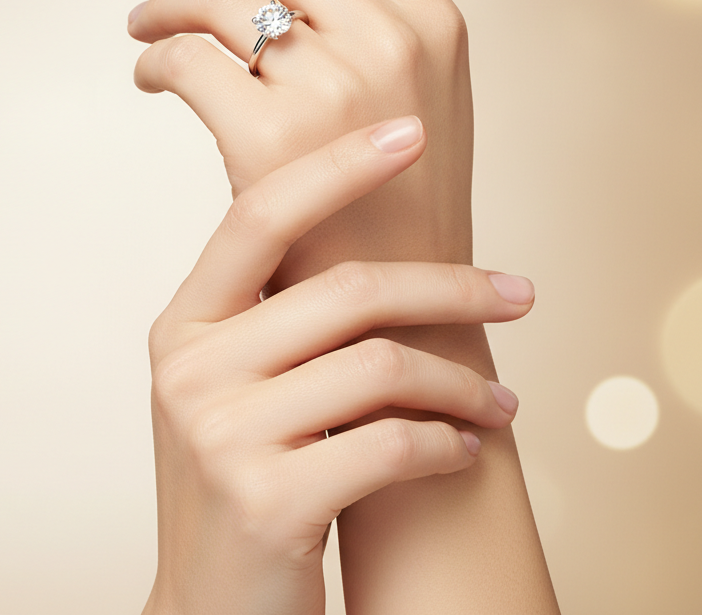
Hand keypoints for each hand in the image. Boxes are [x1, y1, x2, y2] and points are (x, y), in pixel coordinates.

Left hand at [128, 0, 472, 293]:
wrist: (404, 322)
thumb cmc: (398, 213)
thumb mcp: (416, 100)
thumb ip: (367, 21)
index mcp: (432, 17)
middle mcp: (390, 38)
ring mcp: (332, 88)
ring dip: (162, 2)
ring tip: (141, 26)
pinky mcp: (270, 141)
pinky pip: (184, 62)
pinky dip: (153, 61)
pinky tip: (149, 77)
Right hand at [144, 120, 528, 614]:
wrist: (210, 602)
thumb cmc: (241, 484)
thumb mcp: (230, 389)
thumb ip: (272, 319)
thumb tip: (367, 241)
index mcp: (182, 328)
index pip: (258, 216)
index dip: (336, 167)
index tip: (408, 134)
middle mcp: (191, 370)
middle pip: (346, 290)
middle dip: (452, 288)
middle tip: (520, 293)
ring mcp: (222, 435)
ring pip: (380, 366)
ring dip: (462, 385)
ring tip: (500, 405)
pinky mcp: (268, 499)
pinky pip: (390, 444)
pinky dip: (445, 444)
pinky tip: (462, 450)